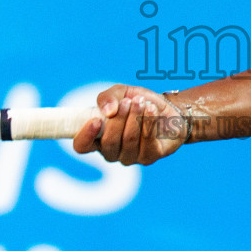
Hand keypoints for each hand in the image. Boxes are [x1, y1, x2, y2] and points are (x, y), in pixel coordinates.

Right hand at [71, 84, 189, 165]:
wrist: (168, 109)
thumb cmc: (139, 103)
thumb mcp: (121, 93)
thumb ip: (108, 97)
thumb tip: (108, 111)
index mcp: (97, 138)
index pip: (82, 146)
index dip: (85, 135)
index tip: (96, 120)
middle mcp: (111, 152)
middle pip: (108, 142)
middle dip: (119, 119)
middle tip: (129, 101)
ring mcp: (130, 157)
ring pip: (129, 140)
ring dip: (135, 117)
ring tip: (141, 102)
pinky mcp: (149, 157)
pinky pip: (147, 142)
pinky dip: (149, 122)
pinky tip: (152, 110)